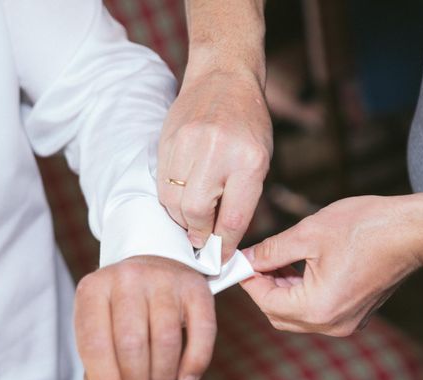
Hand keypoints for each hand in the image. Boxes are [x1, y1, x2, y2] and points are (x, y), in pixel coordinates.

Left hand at [74, 256, 214, 379]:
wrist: (154, 261)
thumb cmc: (121, 307)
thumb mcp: (100, 328)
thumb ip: (96, 370)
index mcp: (94, 289)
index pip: (95, 344)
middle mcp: (128, 278)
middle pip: (131, 344)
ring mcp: (164, 280)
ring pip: (166, 340)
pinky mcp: (196, 287)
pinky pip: (202, 330)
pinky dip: (195, 362)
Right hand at [157, 67, 271, 261]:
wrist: (223, 78)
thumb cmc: (248, 124)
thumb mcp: (260, 160)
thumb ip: (242, 198)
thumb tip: (221, 238)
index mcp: (249, 161)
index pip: (233, 219)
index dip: (225, 245)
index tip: (221, 257)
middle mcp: (217, 153)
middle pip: (197, 213)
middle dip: (199, 234)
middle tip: (202, 240)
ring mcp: (188, 145)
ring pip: (174, 202)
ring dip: (182, 218)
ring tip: (192, 217)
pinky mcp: (167, 141)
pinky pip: (162, 184)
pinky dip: (171, 199)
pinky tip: (181, 197)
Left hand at [241, 195, 422, 335]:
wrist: (414, 231)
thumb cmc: (366, 227)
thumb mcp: (308, 233)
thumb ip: (271, 251)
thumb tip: (247, 259)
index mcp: (317, 308)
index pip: (265, 302)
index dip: (248, 281)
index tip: (239, 262)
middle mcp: (331, 325)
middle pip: (279, 315)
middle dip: (264, 288)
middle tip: (258, 259)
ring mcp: (347, 323)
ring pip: (297, 315)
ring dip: (283, 290)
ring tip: (279, 258)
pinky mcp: (356, 315)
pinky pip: (317, 312)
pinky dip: (302, 293)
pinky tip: (301, 266)